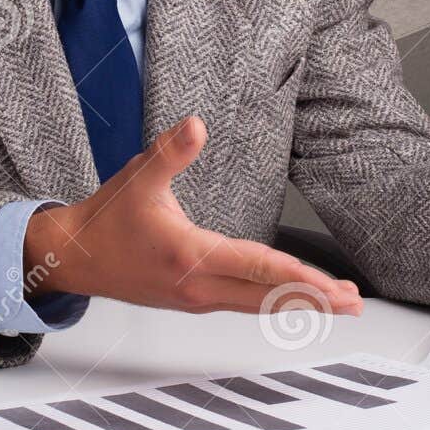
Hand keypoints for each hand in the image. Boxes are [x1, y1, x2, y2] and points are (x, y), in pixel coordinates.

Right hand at [24, 115, 363, 316]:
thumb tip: (197, 125)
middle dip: (314, 299)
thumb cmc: (106, 221)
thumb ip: (170, 151)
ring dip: (300, 302)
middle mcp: (199, 285)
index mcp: (189, 255)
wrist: (75, 257)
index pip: (255, 267)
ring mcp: (198, 297)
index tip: (330, 286)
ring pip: (259, 304)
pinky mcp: (195, 298)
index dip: (296, 277)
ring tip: (339, 302)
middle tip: (354, 302)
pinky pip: (246, 303)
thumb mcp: (138, 177)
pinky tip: (294, 297)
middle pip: (267, 296)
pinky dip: (276, 301)